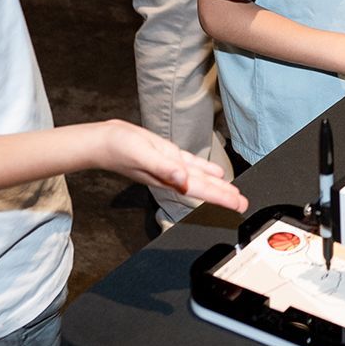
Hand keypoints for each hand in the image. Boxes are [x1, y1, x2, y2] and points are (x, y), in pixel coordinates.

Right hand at [99, 120, 247, 212]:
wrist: (102, 141)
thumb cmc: (118, 148)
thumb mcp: (143, 154)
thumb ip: (164, 168)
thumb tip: (183, 179)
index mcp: (169, 177)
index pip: (200, 190)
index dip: (220, 197)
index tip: (236, 204)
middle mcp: (172, 175)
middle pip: (204, 188)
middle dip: (223, 196)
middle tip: (242, 204)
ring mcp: (170, 166)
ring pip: (199, 178)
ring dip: (217, 185)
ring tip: (233, 193)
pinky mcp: (166, 155)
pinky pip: (190, 164)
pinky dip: (204, 169)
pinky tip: (215, 172)